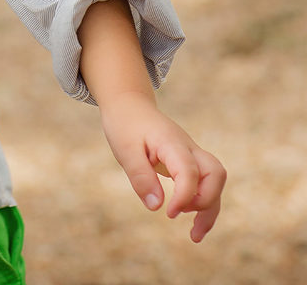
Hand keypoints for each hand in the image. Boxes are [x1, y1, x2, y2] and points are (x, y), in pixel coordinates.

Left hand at [99, 90, 226, 242]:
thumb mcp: (125, 150)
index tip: (169, 213)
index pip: (190, 171)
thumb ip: (140, 176)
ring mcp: (191, 153)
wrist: (129, 104)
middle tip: (181, 216)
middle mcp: (187, 147)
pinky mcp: (188, 161)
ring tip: (195, 236)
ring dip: (209, 209)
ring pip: (215, 181)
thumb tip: (157, 206)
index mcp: (171, 142)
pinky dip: (202, 203)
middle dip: (207, 201)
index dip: (185, 196)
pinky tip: (191, 219)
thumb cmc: (125, 125)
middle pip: (215, 174)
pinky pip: (204, 183)